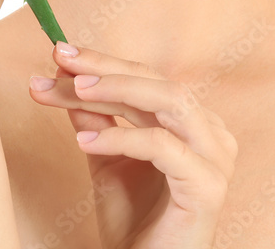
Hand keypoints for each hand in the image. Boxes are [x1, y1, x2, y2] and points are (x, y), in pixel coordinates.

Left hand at [28, 42, 237, 248]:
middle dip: (104, 69)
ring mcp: (215, 158)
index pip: (146, 78)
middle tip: (60, 62)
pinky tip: (85, 141)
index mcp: (192, 122)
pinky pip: (164, 147)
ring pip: (169, 101)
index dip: (103, 63)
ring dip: (117, 91)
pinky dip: (122, 138)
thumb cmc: (133, 220)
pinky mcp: (208, 186)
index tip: (59, 54)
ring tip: (74, 91)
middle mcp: (211, 132)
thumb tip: (63, 75)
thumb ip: (93, 117)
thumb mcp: (105, 157)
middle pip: (157, 82)